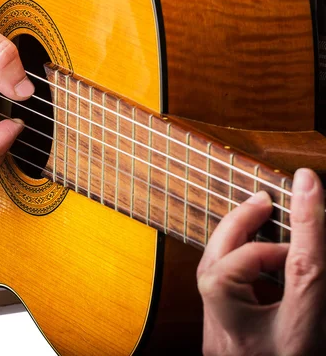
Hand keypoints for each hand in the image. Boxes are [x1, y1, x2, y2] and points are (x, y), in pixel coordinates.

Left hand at [197, 168, 325, 354]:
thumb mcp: (319, 324)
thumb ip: (315, 274)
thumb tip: (313, 231)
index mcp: (289, 344)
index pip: (299, 272)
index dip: (307, 224)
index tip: (307, 182)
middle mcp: (241, 341)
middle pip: (226, 271)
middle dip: (242, 226)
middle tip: (264, 199)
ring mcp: (219, 339)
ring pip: (208, 276)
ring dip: (230, 239)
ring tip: (256, 214)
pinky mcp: (213, 336)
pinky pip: (211, 286)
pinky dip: (228, 259)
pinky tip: (246, 247)